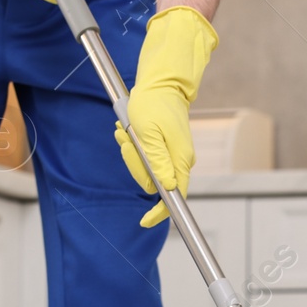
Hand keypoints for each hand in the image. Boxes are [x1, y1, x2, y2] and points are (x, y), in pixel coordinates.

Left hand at [116, 6, 218, 227]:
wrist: (161, 84)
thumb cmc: (152, 105)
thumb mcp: (148, 134)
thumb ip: (157, 162)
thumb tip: (167, 188)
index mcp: (180, 159)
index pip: (175, 196)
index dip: (160, 213)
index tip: (145, 222)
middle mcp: (180, 160)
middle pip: (153, 182)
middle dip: (135, 165)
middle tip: (126, 141)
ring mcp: (174, 155)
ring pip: (147, 169)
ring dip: (132, 153)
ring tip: (126, 132)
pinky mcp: (166, 148)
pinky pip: (147, 157)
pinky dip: (134, 148)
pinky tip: (129, 132)